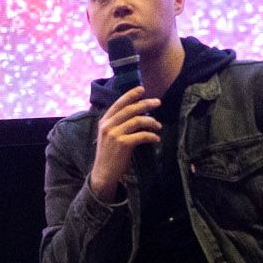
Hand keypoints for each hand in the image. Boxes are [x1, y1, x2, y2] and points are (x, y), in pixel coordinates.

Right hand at [89, 84, 161, 200]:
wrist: (103, 173)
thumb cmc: (109, 154)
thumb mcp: (108, 136)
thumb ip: (118, 124)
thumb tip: (138, 114)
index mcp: (104, 122)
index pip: (118, 104)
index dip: (130, 95)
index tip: (142, 89)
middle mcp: (107, 126)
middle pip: (130, 109)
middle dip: (145, 104)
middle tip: (158, 102)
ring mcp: (114, 134)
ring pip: (137, 121)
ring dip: (151, 121)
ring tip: (159, 126)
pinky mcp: (123, 144)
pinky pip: (142, 135)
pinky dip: (151, 136)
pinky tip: (156, 138)